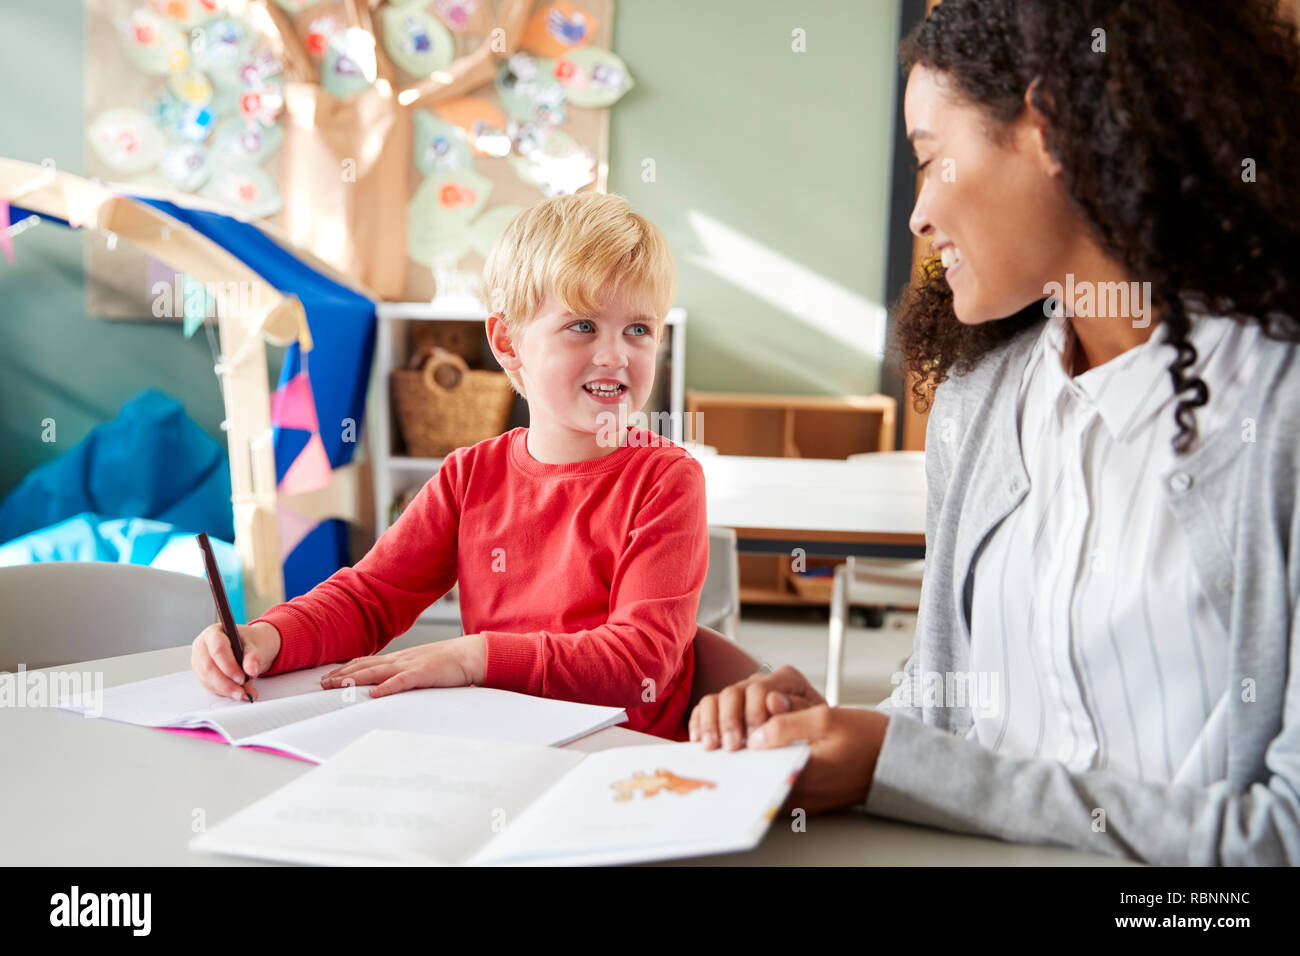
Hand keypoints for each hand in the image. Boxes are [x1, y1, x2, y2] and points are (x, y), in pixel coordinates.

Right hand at [191, 621, 280, 701]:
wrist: (247, 647)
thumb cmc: (248, 642)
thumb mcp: (255, 645)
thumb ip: (254, 657)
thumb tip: (251, 670)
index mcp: (213, 633)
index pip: (218, 650)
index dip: (229, 666)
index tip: (242, 678)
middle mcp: (202, 646)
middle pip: (209, 667)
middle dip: (226, 683)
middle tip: (242, 691)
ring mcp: (199, 661)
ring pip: (207, 679)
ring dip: (225, 690)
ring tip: (242, 693)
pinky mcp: (201, 673)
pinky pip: (208, 686)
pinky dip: (222, 692)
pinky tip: (235, 692)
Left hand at [318, 635, 486, 697]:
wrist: (471, 654)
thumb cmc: (449, 663)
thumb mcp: (421, 666)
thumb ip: (405, 675)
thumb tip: (388, 686)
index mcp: (400, 659)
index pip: (367, 662)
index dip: (347, 669)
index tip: (330, 676)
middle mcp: (400, 660)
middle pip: (365, 666)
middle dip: (342, 675)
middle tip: (322, 683)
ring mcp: (411, 666)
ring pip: (376, 672)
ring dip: (354, 679)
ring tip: (337, 686)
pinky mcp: (423, 674)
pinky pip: (401, 681)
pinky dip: (386, 687)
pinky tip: (374, 694)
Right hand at [689, 664, 825, 750]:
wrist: (818, 741)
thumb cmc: (818, 730)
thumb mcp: (817, 720)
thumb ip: (797, 709)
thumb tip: (773, 701)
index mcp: (786, 679)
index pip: (760, 689)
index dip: (754, 713)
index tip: (755, 738)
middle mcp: (760, 682)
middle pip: (733, 692)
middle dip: (730, 721)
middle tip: (732, 747)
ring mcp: (741, 694)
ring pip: (715, 699)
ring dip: (711, 723)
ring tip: (711, 747)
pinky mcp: (727, 708)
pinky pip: (705, 708)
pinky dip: (699, 722)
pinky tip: (698, 740)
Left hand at [749, 704, 889, 814]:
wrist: (896, 757)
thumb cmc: (868, 737)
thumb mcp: (827, 718)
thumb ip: (788, 724)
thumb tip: (757, 736)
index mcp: (805, 777)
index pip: (758, 765)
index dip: (750, 743)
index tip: (755, 724)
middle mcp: (803, 797)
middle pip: (762, 775)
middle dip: (757, 751)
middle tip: (767, 727)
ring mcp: (807, 801)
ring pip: (772, 779)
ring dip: (769, 758)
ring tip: (781, 735)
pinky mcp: (812, 800)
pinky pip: (785, 783)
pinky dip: (781, 766)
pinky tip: (790, 747)